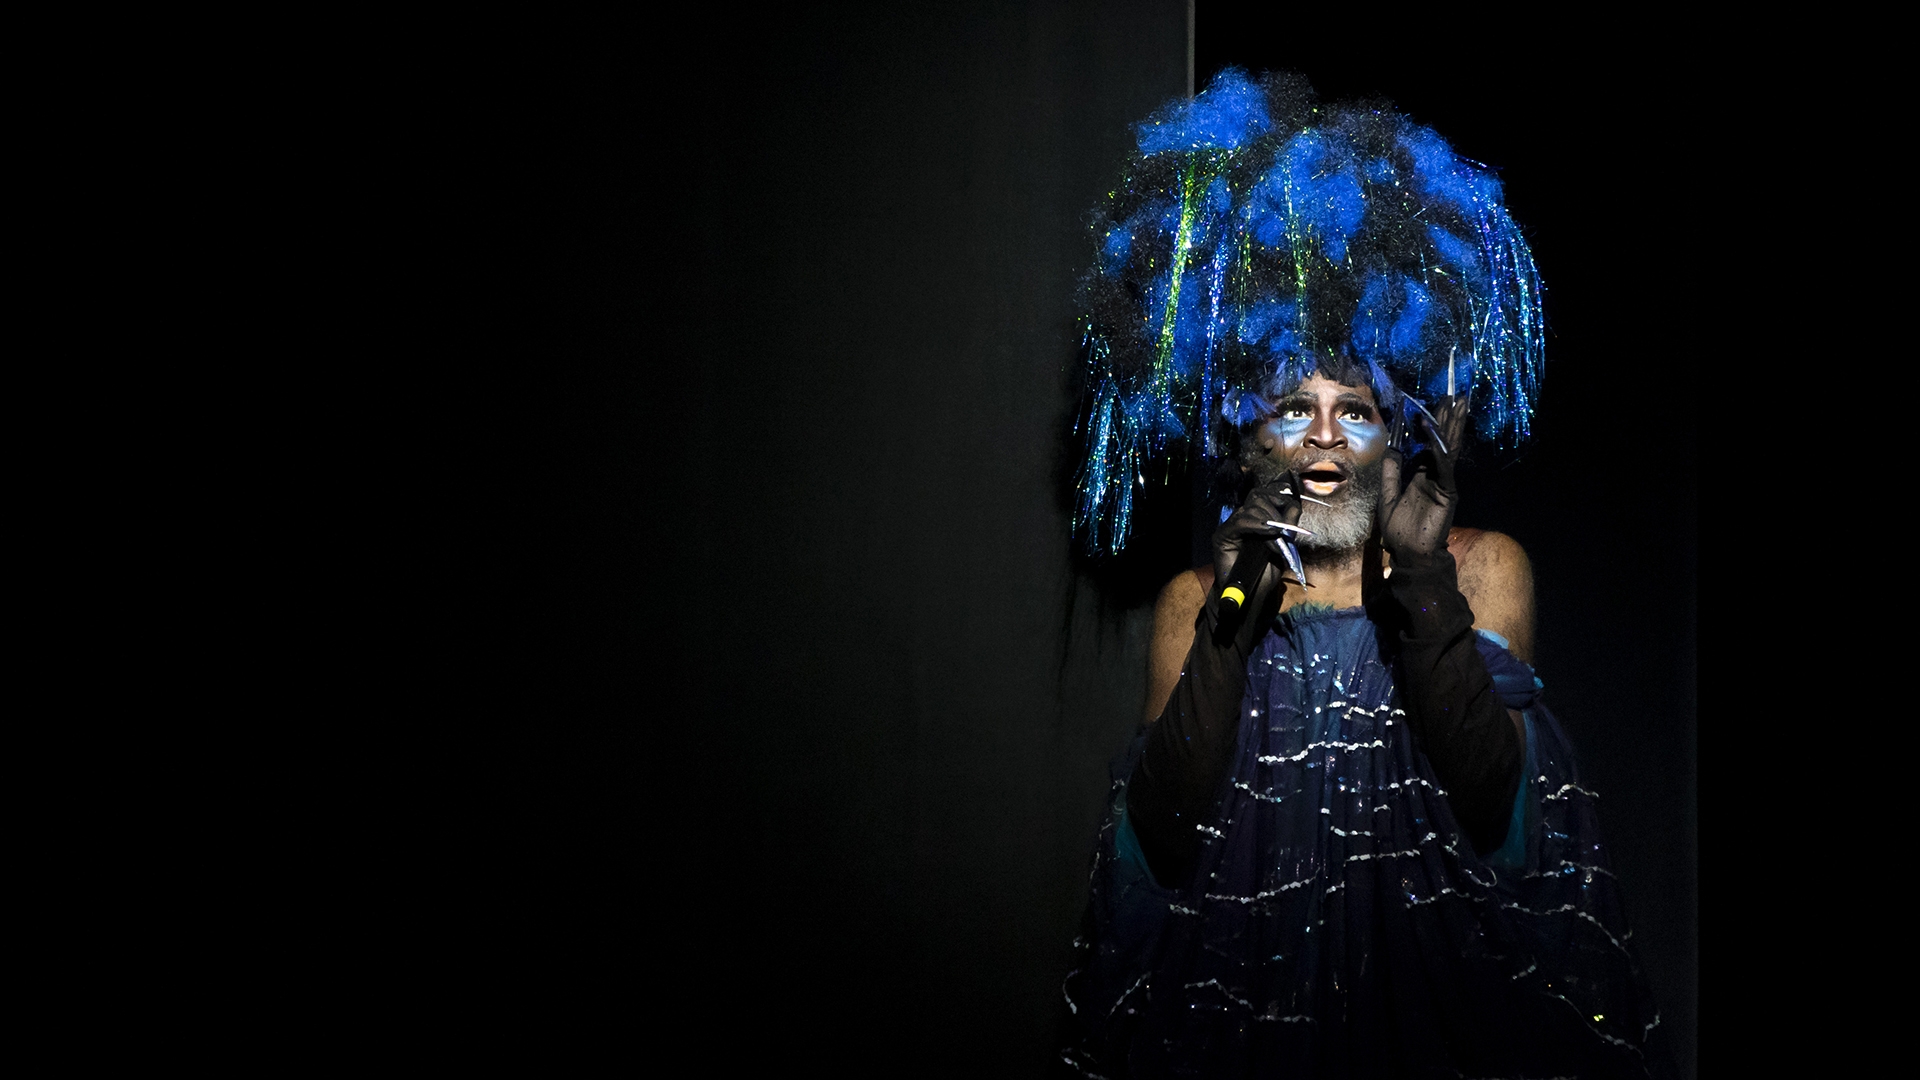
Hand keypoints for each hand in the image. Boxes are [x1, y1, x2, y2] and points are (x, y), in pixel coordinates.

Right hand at [1212, 477, 1302, 609]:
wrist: (1250, 596)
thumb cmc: (1265, 573)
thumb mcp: (1284, 546)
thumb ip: (1288, 526)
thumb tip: (1294, 505)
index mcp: (1257, 519)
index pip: (1266, 495)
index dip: (1280, 497)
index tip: (1293, 509)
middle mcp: (1243, 519)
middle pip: (1258, 496)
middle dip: (1276, 507)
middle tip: (1285, 528)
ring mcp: (1232, 526)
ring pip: (1251, 507)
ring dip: (1269, 520)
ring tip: (1276, 539)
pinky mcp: (1222, 536)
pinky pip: (1241, 521)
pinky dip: (1257, 524)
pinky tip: (1267, 532)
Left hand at [1378, 393, 1469, 563]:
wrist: (1409, 554)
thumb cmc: (1399, 529)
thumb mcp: (1388, 494)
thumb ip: (1391, 470)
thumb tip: (1393, 446)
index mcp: (1422, 473)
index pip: (1429, 443)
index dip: (1431, 423)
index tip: (1432, 403)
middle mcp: (1435, 474)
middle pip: (1443, 440)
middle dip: (1448, 418)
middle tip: (1453, 394)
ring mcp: (1444, 481)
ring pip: (1449, 448)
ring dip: (1451, 425)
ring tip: (1456, 404)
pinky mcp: (1448, 491)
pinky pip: (1444, 465)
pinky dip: (1439, 447)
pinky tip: (1436, 431)